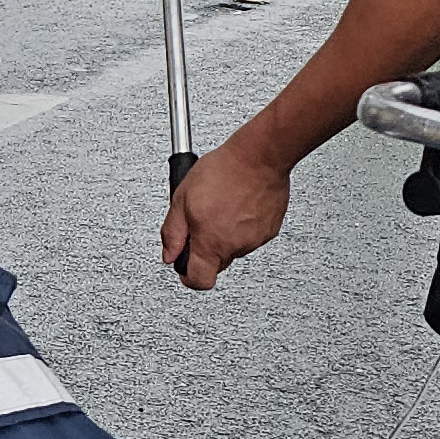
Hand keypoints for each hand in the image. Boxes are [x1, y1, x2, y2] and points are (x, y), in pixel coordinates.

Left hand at [159, 137, 290, 290]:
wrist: (259, 157)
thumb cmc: (223, 172)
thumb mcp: (181, 199)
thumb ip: (172, 233)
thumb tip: (169, 254)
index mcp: (211, 244)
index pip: (199, 281)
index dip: (188, 276)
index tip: (184, 266)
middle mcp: (236, 247)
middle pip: (215, 264)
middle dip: (205, 249)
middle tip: (201, 222)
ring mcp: (256, 239)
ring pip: (234, 249)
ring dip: (224, 235)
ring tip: (222, 206)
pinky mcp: (270, 229)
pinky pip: (250, 236)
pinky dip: (242, 226)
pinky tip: (238, 205)